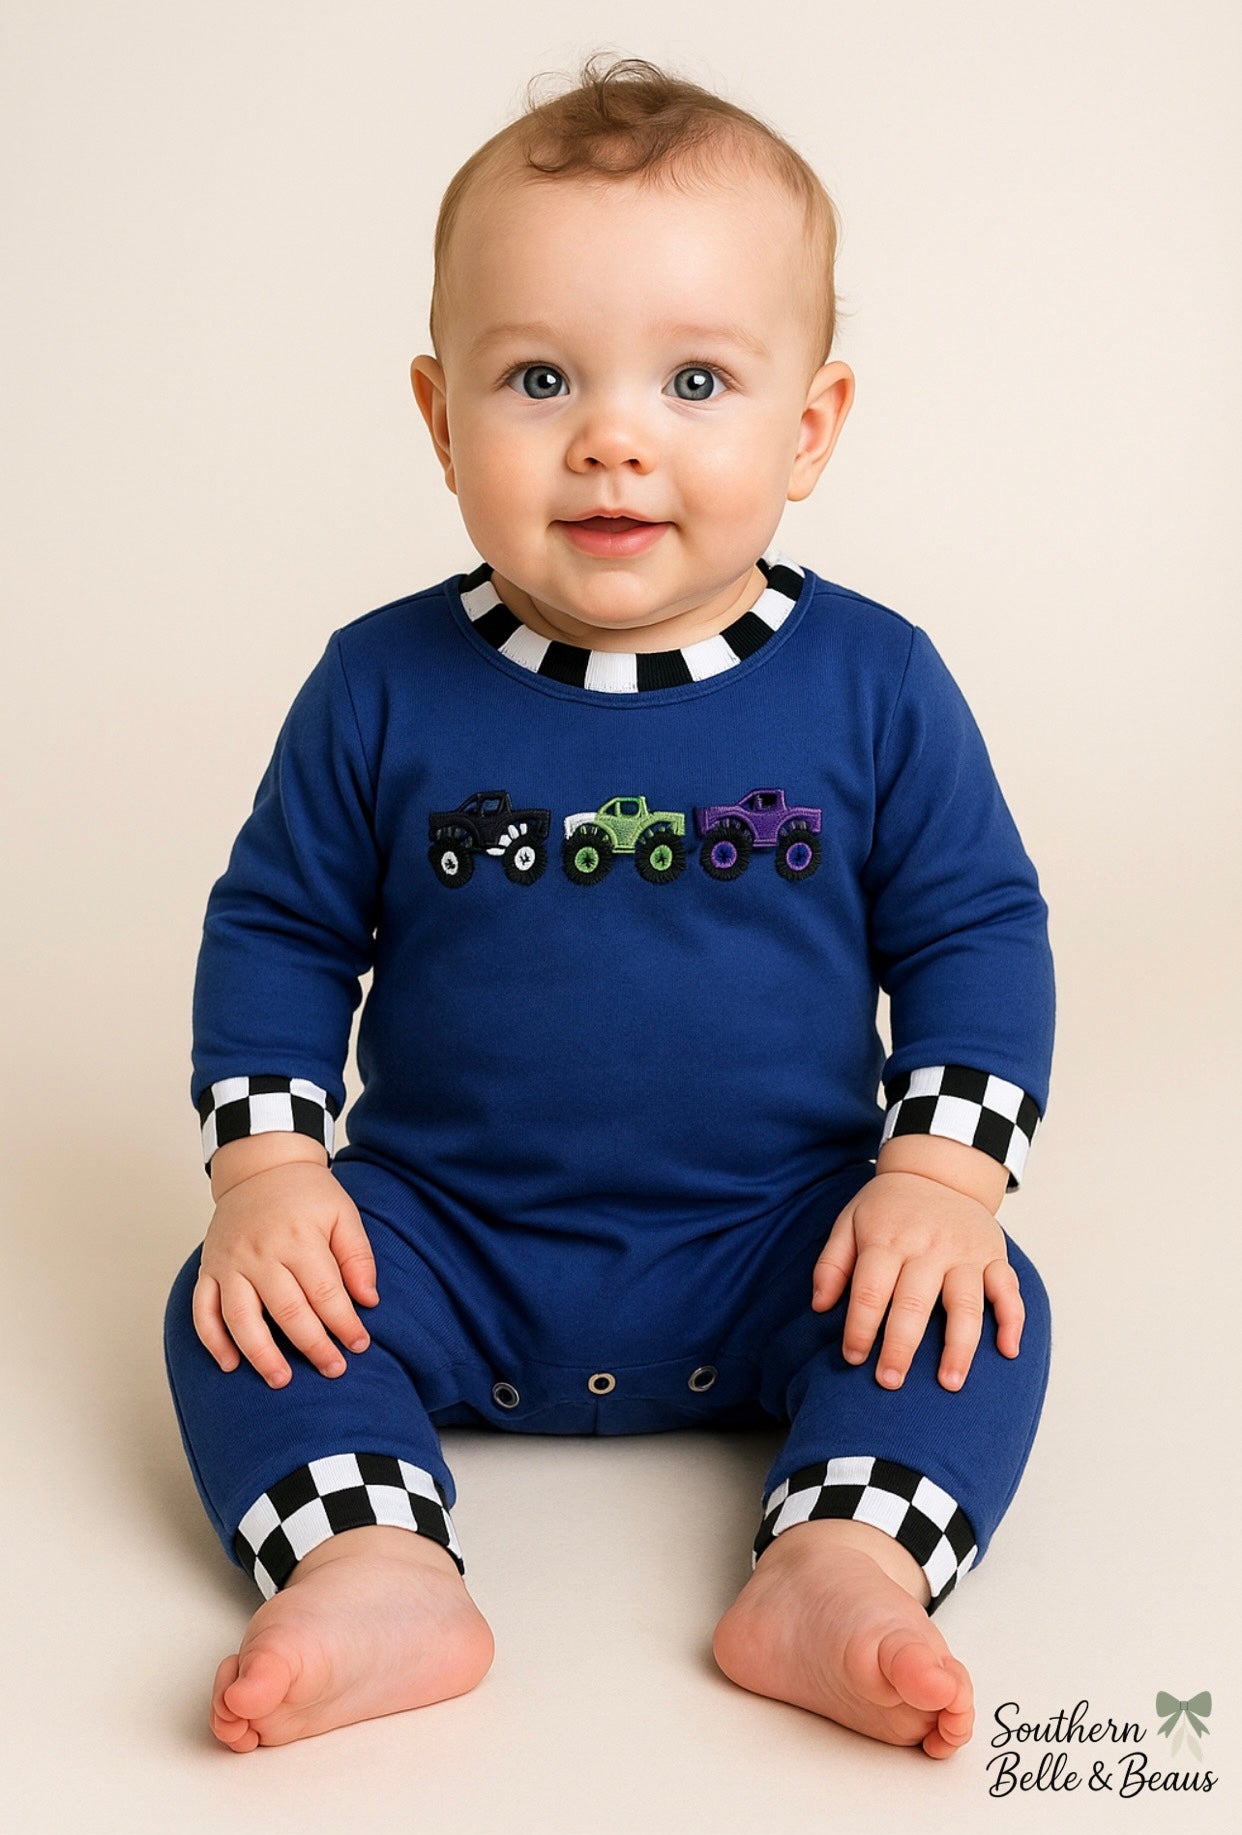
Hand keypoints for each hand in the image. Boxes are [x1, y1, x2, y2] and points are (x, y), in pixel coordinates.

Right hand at [193, 1161, 378, 1386]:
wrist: (260, 1167)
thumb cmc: (306, 1194)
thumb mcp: (342, 1213)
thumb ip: (357, 1256)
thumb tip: (369, 1300)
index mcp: (299, 1238)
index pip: (325, 1292)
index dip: (344, 1323)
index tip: (359, 1345)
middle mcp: (261, 1252)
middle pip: (287, 1310)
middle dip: (312, 1345)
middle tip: (332, 1369)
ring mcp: (231, 1262)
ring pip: (240, 1317)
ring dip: (259, 1354)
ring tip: (280, 1380)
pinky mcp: (209, 1269)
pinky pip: (203, 1310)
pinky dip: (213, 1340)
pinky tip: (230, 1364)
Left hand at [810, 1171, 1023, 1390]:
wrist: (938, 1169)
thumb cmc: (888, 1206)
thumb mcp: (849, 1221)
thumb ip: (832, 1263)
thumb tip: (820, 1306)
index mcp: (887, 1239)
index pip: (870, 1290)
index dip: (860, 1327)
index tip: (853, 1358)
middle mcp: (927, 1247)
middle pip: (914, 1303)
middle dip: (901, 1347)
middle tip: (890, 1381)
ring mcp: (964, 1252)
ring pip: (965, 1303)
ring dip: (959, 1346)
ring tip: (949, 1382)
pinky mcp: (993, 1255)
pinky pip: (1008, 1289)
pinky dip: (1013, 1320)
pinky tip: (1008, 1350)